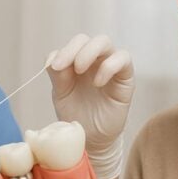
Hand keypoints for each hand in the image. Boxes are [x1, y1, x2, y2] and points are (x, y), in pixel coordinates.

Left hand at [47, 34, 133, 178]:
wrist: (91, 138)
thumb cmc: (76, 114)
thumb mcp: (61, 93)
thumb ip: (57, 75)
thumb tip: (52, 58)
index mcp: (79, 61)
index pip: (73, 44)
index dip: (63, 50)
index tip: (54, 66)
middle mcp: (95, 60)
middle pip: (88, 39)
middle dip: (74, 49)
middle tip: (64, 67)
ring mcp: (111, 67)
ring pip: (105, 43)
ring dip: (89, 52)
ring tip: (80, 70)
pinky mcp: (125, 78)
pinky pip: (123, 59)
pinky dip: (109, 66)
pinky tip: (98, 82)